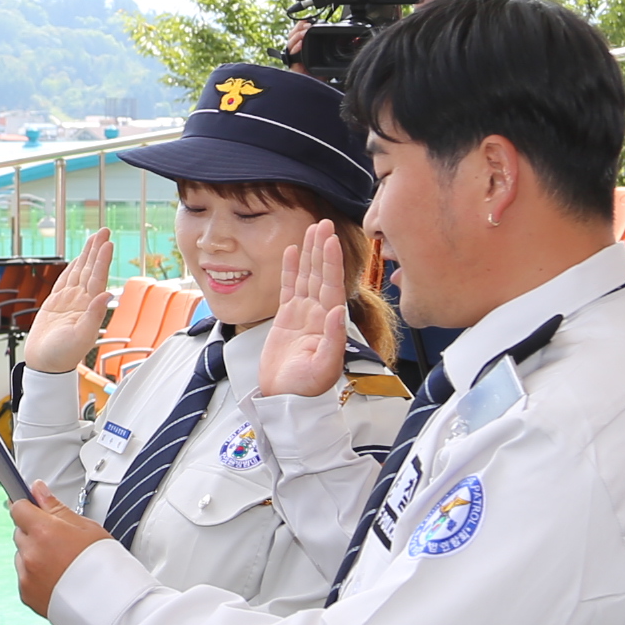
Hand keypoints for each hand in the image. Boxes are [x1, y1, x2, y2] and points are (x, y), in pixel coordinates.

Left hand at [11, 482, 111, 615]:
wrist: (110, 605)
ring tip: (62, 563)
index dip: (27, 506)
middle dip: (34, 532)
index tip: (32, 506)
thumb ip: (56, 508)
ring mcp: (26, 575)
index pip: (18, 508)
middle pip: (20, 532)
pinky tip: (58, 578)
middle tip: (59, 541)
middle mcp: (30, 553)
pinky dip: (36, 576)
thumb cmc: (104, 566)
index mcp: (44, 532)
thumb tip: (38, 490)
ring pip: (22, 555)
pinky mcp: (26, 594)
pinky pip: (24, 577)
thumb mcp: (86, 527)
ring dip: (34, 555)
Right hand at [20, 230, 111, 374]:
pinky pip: (65, 281)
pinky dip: (72, 269)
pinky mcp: (55, 304)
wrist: (44, 366)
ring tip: (94, 239)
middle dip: (97, 250)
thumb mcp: (80, 336)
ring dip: (86, 255)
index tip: (107, 243)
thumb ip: (94, 315)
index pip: (97, 278)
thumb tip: (108, 294)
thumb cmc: (62, 356)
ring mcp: (69, 302)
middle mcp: (81, 302)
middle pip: (90, 269)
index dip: (102, 260)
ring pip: (79, 272)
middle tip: (104, 231)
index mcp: (88, 307)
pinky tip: (77, 261)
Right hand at [257, 219, 349, 400]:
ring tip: (310, 230)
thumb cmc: (305, 389)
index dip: (332, 262)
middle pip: (321, 274)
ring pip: (307, 277)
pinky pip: (289, 288)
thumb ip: (333, 339)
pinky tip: (291, 252)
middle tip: (322, 224)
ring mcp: (303, 315)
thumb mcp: (324, 367)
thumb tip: (338, 310)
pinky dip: (290, 270)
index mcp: (329, 323)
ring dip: (309, 253)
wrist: (286, 400)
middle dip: (322, 249)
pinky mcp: (287, 319)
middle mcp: (319, 314)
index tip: (331, 240)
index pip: (332, 285)